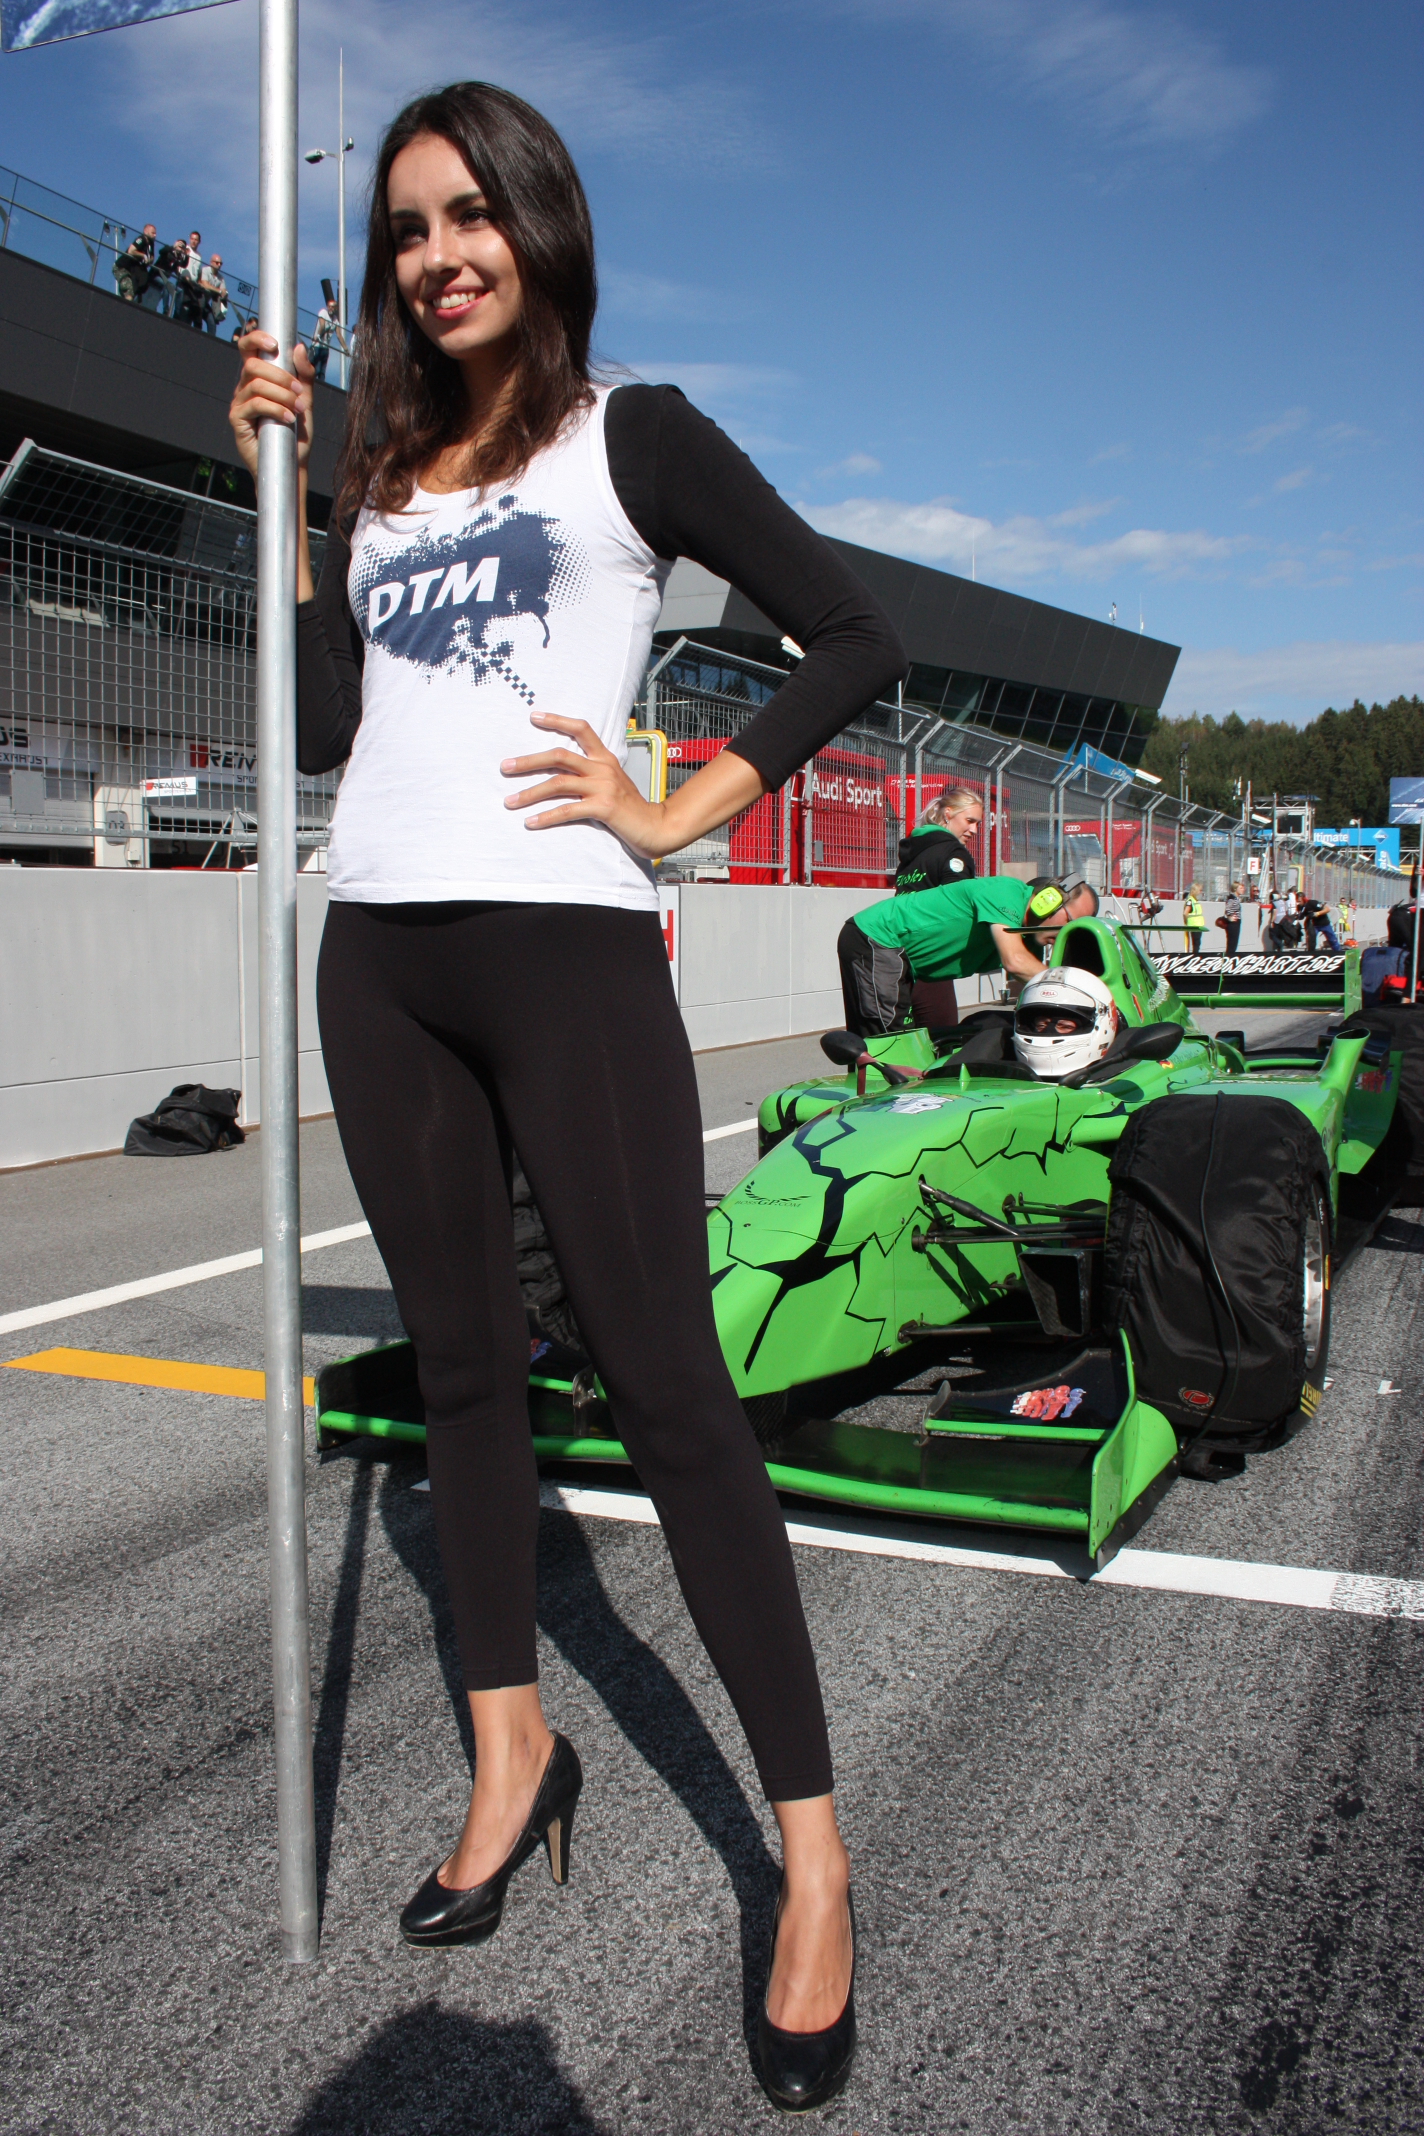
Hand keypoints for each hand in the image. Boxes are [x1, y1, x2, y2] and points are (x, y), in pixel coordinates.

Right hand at [228, 328, 314, 480]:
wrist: (292, 464)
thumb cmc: (296, 434)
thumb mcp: (304, 401)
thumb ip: (304, 376)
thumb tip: (299, 347)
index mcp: (257, 378)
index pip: (248, 348)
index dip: (256, 338)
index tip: (275, 344)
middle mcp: (244, 387)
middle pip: (253, 365)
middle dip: (281, 376)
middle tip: (298, 393)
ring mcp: (239, 403)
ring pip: (256, 385)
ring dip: (282, 395)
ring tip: (297, 410)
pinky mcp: (237, 419)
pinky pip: (255, 404)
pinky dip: (275, 409)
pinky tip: (288, 419)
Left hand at [502, 714, 665, 855]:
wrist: (656, 827)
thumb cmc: (631, 808)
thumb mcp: (614, 783)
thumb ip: (593, 775)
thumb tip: (563, 775)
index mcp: (605, 759)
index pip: (581, 729)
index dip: (557, 720)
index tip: (534, 717)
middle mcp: (603, 768)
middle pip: (559, 756)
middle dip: (529, 761)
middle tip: (505, 767)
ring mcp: (604, 787)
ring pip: (558, 783)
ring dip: (530, 793)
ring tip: (510, 801)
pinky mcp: (604, 808)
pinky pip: (568, 810)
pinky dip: (547, 817)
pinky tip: (531, 822)